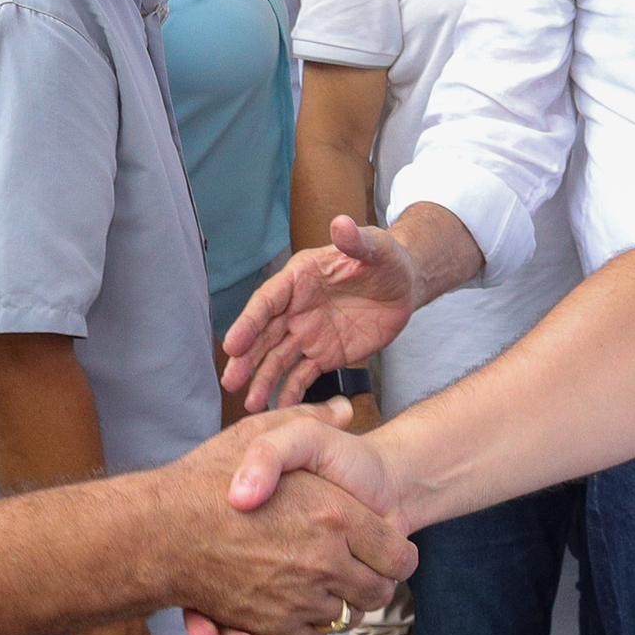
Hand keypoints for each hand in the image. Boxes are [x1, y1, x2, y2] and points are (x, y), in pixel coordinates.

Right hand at [157, 415, 410, 634]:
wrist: (158, 530)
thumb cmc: (206, 479)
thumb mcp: (260, 432)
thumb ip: (308, 419)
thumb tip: (343, 410)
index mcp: (333, 514)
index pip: (397, 554)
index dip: (397, 554)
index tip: (388, 549)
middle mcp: (322, 561)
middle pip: (377, 592)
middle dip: (375, 583)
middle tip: (364, 570)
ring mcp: (298, 598)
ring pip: (345, 617)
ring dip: (342, 605)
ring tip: (330, 585)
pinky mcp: (272, 625)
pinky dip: (309, 625)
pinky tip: (299, 602)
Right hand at [224, 217, 423, 409]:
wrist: (404, 286)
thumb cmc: (386, 259)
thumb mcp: (376, 247)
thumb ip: (356, 240)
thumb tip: (340, 223)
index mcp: (300, 278)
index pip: (268, 301)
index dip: (248, 322)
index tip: (232, 345)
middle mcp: (296, 308)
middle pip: (265, 335)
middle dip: (247, 359)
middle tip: (230, 382)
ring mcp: (308, 333)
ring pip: (279, 359)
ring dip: (263, 380)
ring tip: (252, 405)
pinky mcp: (325, 355)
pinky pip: (304, 376)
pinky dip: (292, 393)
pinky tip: (281, 411)